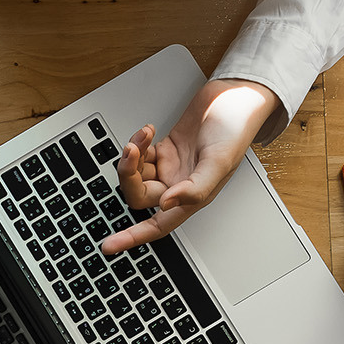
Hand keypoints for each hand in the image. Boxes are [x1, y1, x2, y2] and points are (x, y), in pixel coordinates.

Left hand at [101, 78, 278, 253]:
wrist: (234, 97)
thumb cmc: (235, 129)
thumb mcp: (218, 162)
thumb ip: (194, 189)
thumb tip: (166, 205)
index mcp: (193, 197)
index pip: (157, 225)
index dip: (133, 237)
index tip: (109, 246)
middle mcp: (178, 186)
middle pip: (138, 195)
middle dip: (128, 175)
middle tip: (132, 152)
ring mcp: (170, 168)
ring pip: (135, 174)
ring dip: (132, 155)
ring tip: (143, 136)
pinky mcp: (164, 150)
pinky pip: (140, 155)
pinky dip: (138, 143)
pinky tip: (148, 130)